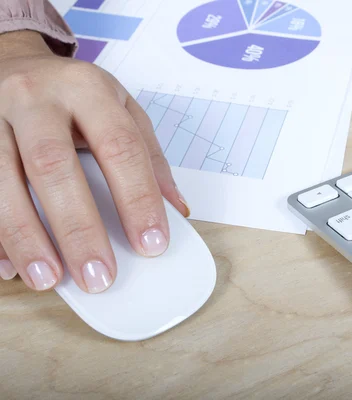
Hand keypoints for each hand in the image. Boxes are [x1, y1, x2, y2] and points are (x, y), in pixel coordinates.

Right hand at [0, 31, 189, 292]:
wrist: (15, 62)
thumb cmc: (75, 95)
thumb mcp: (121, 109)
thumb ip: (148, 158)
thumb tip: (176, 211)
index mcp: (87, 88)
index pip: (119, 146)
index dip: (138, 198)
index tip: (151, 244)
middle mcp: (35, 98)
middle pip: (53, 165)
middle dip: (77, 227)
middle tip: (98, 276)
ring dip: (24, 236)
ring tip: (49, 280)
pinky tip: (11, 266)